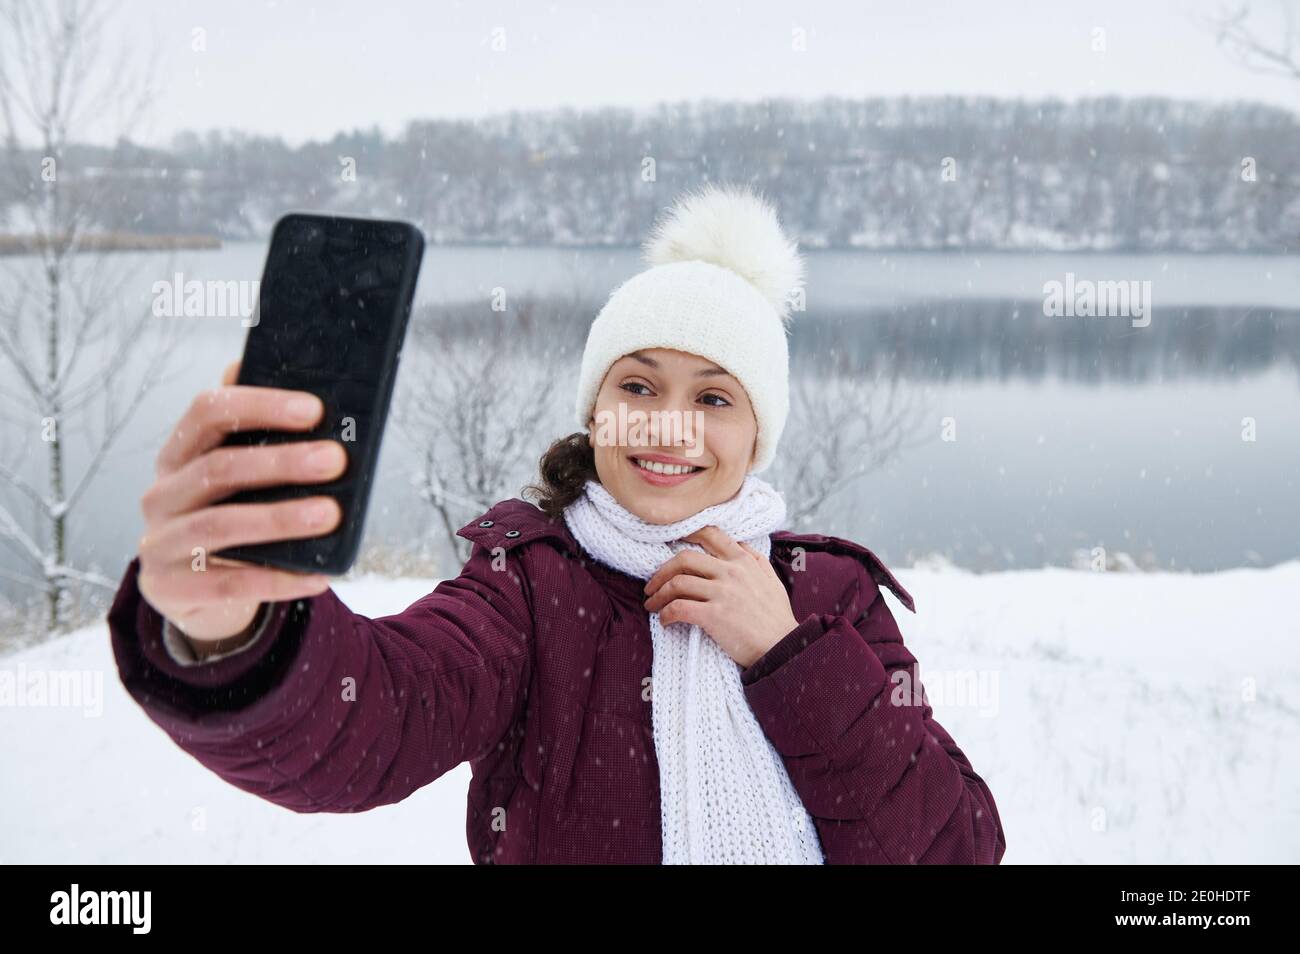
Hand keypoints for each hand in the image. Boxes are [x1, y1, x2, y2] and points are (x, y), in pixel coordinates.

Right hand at [136, 360, 346, 642]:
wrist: (193, 592)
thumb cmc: (229, 516)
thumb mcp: (235, 478)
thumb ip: (256, 436)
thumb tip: (296, 391)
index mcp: (177, 455)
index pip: (208, 412)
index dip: (260, 405)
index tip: (314, 409)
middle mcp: (161, 495)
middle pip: (217, 468)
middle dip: (280, 462)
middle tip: (334, 460)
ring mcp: (159, 544)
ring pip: (220, 525)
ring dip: (280, 518)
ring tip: (330, 514)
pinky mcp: (170, 589)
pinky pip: (230, 585)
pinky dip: (278, 580)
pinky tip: (319, 574)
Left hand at [642, 525, 799, 668]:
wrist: (784, 647)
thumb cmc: (777, 617)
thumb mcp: (771, 579)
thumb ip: (755, 559)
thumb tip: (739, 544)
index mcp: (743, 561)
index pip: (710, 535)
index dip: (686, 536)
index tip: (670, 543)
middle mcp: (731, 572)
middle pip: (684, 558)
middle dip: (662, 571)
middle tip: (652, 585)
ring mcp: (722, 593)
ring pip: (677, 583)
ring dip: (658, 595)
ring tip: (652, 605)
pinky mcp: (714, 616)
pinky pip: (679, 608)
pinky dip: (666, 614)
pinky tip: (665, 621)